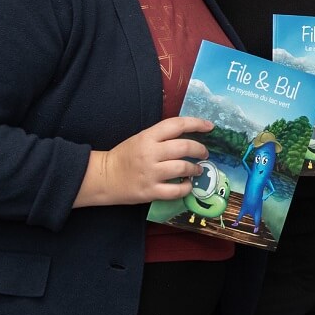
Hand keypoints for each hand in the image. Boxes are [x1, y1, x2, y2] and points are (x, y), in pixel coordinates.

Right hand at [75, 117, 211, 206]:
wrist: (104, 177)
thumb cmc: (125, 156)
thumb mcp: (141, 138)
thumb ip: (162, 136)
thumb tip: (190, 134)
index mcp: (148, 137)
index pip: (177, 124)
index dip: (197, 123)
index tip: (210, 126)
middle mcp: (150, 153)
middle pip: (184, 147)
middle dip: (200, 149)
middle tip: (204, 153)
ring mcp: (151, 173)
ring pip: (183, 168)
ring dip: (195, 169)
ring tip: (197, 170)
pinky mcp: (150, 191)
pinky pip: (176, 191)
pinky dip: (186, 188)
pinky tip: (187, 185)